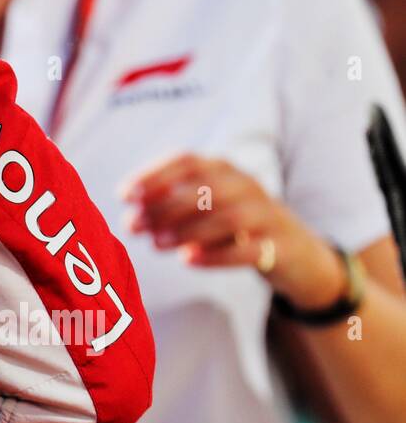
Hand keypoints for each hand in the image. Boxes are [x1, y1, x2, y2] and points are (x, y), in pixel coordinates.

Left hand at [122, 154, 346, 310]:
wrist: (297, 252)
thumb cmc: (236, 226)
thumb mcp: (206, 207)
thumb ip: (171, 207)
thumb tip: (131, 215)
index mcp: (224, 170)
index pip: (186, 161)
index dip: (153, 175)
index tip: (124, 195)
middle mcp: (246, 185)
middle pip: (203, 188)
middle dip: (163, 206)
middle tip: (133, 226)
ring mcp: (267, 215)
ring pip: (226, 217)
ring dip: (187, 230)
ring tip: (156, 244)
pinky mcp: (280, 247)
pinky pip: (249, 249)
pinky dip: (216, 255)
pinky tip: (188, 260)